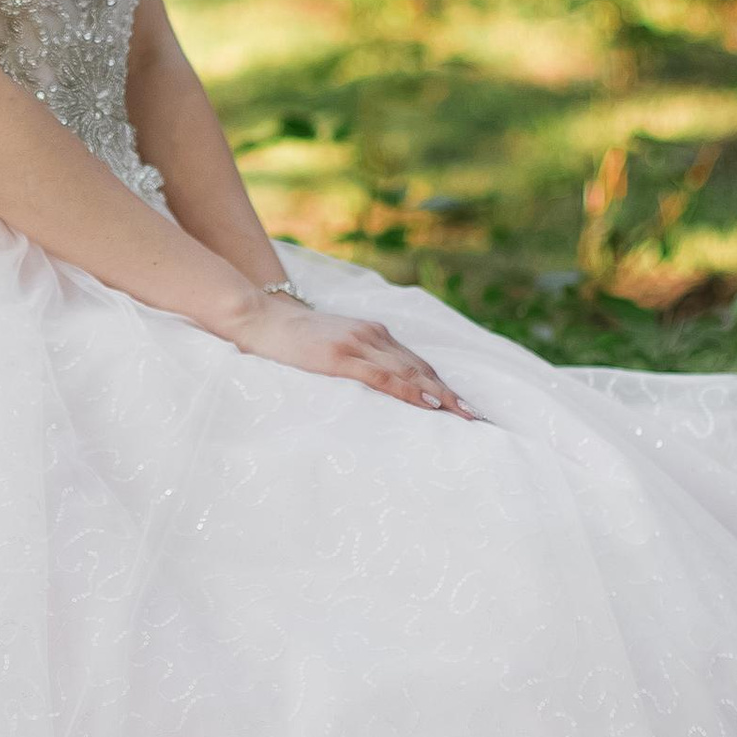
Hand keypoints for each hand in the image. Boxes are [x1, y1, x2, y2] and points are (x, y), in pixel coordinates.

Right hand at [218, 290, 477, 420]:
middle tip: (476, 417)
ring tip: (462, 415)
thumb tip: (376, 386)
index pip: (416, 363)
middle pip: (421, 368)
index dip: (442, 384)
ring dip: (440, 395)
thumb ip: (355, 360)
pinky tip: (427, 403)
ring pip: (410, 372)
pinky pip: (383, 377)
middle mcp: (372, 335)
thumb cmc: (293, 340)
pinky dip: (409, 390)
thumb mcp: (332, 346)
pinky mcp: (340, 358)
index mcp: (372, 334)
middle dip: (450, 393)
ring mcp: (358, 344)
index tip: (464, 406)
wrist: (260, 319)